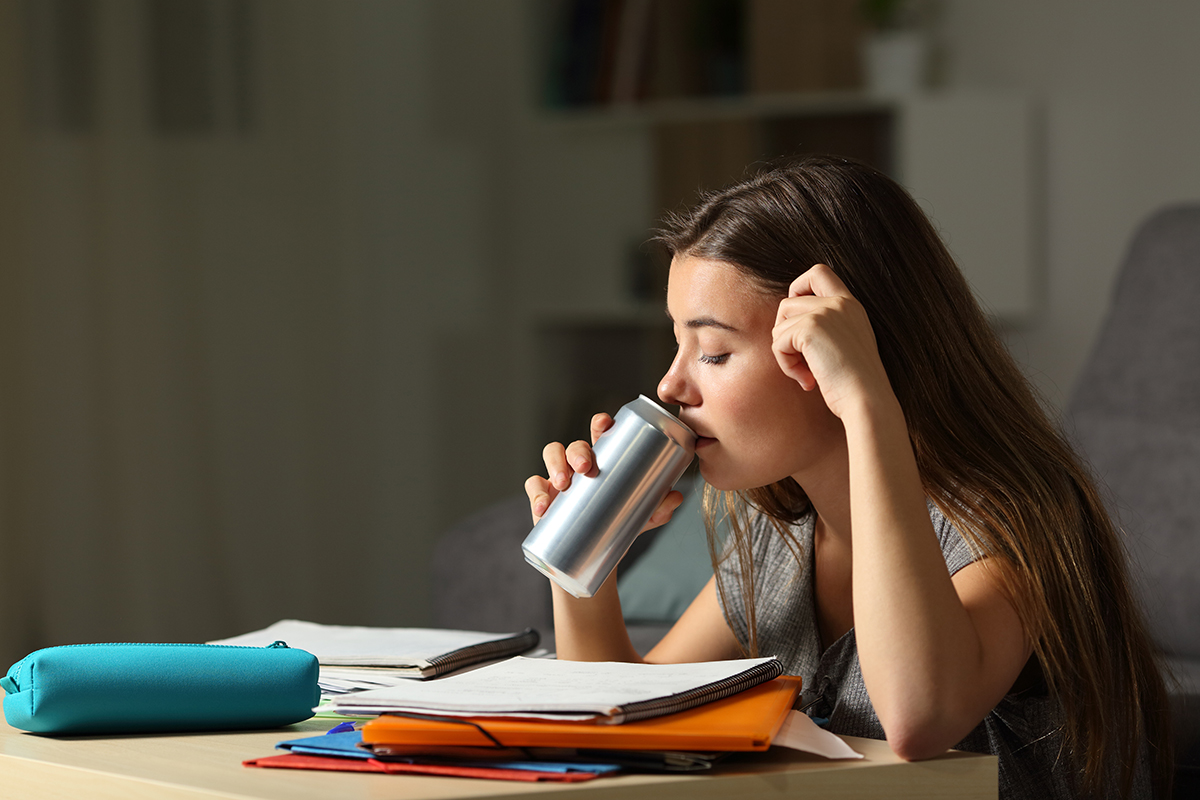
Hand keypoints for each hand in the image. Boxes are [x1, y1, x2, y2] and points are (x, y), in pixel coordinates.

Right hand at [524, 412, 683, 526]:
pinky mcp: (542, 496)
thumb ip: (658, 509)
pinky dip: (536, 494)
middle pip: (575, 444)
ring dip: (555, 465)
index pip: (601, 434)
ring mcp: (559, 478)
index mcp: (604, 461)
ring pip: (551, 455)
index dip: (601, 424)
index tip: (605, 423)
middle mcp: (579, 464)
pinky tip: (543, 508)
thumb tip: (677, 496)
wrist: (595, 560)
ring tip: (563, 485)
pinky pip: (533, 486)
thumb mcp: (640, 519)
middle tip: (586, 467)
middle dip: (578, 450)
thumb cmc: (617, 527)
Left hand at [771, 264, 896, 419]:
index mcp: (851, 305)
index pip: (818, 272)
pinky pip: (778, 342)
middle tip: (799, 358)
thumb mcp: (846, 346)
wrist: (867, 400)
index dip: (798, 289)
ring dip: (785, 352)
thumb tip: (787, 326)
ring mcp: (825, 312)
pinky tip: (807, 380)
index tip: (799, 322)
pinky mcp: (810, 328)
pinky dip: (785, 364)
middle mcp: (839, 303)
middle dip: (784, 331)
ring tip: (805, 373)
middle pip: (788, 302)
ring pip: (780, 324)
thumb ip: (827, 328)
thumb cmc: (856, 385)